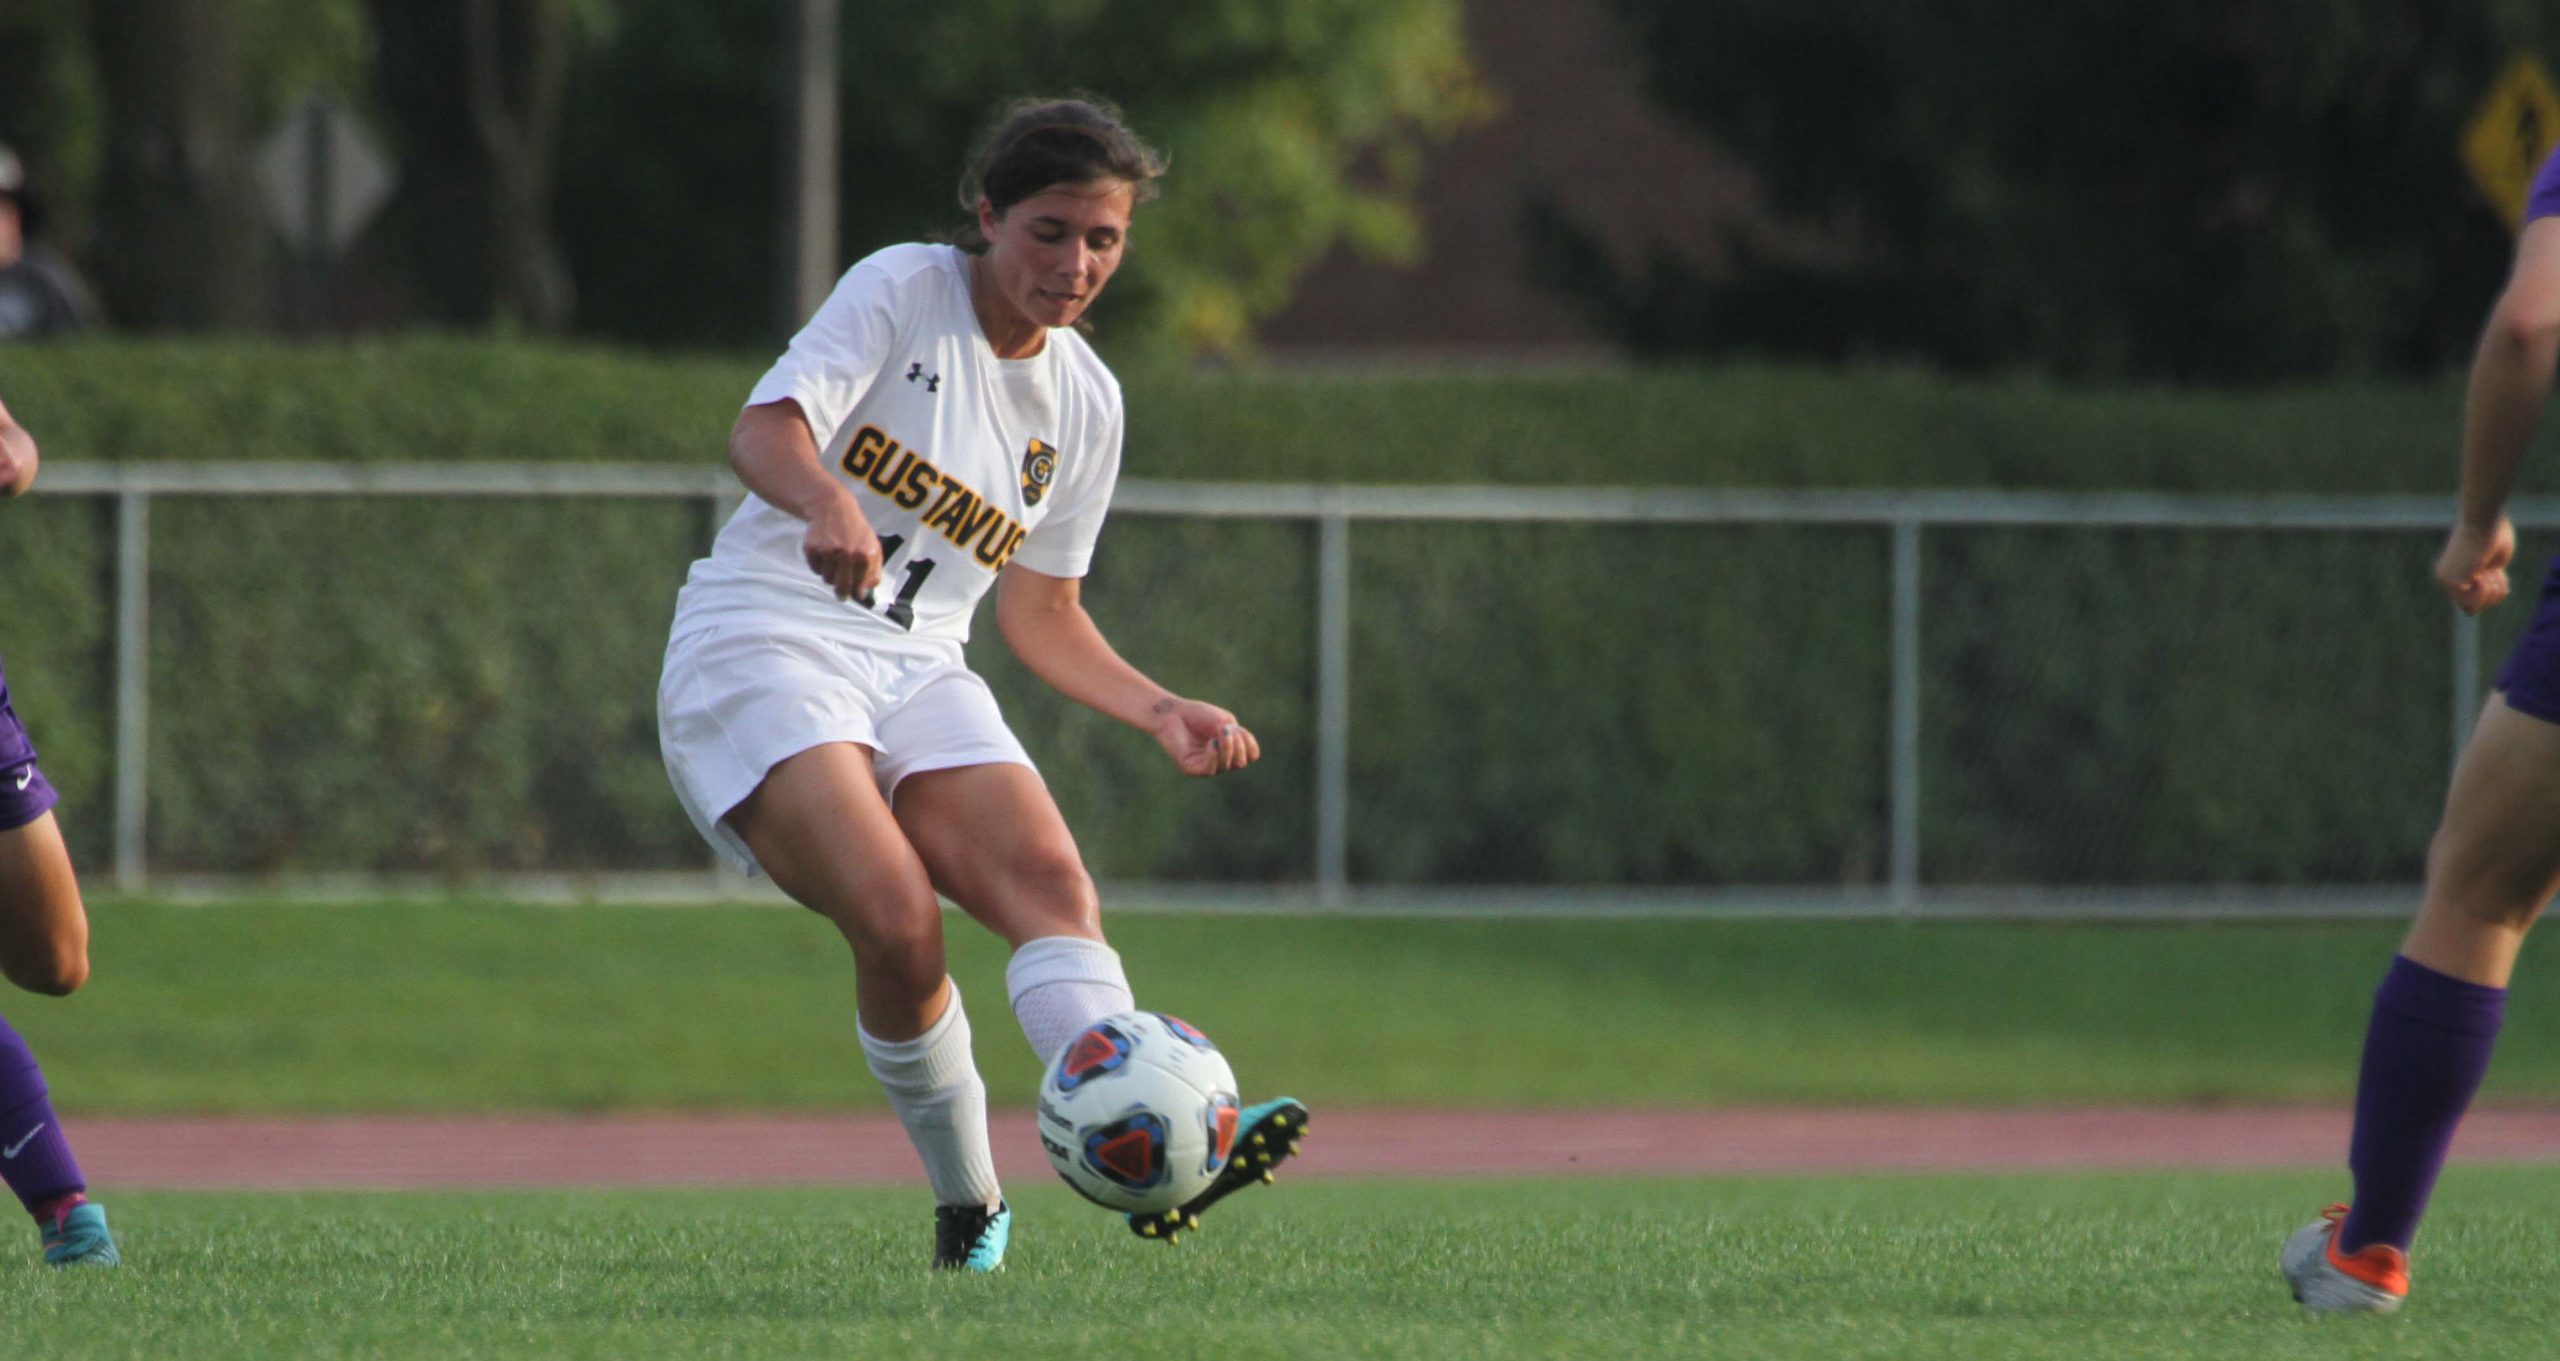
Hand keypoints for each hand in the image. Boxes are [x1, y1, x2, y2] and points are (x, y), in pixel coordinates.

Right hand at [803, 488, 883, 602]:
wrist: (833, 508)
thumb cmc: (856, 531)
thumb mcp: (873, 547)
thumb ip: (874, 570)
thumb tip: (865, 591)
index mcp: (864, 555)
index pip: (859, 584)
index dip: (857, 592)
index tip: (855, 596)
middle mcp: (846, 554)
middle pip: (841, 586)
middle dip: (842, 593)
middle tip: (841, 595)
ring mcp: (827, 551)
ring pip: (827, 579)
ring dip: (831, 575)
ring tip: (834, 562)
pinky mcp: (812, 548)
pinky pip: (815, 569)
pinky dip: (819, 566)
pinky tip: (824, 553)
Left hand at [1151, 699, 1259, 776]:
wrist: (1172, 713)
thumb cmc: (1197, 715)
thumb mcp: (1225, 721)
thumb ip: (1238, 736)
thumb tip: (1248, 754)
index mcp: (1229, 749)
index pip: (1250, 756)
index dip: (1250, 745)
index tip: (1239, 730)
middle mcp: (1219, 760)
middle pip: (1240, 763)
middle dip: (1239, 746)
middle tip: (1228, 730)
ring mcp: (1205, 766)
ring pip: (1226, 766)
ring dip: (1227, 748)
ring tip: (1221, 732)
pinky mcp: (1191, 768)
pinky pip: (1210, 769)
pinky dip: (1214, 756)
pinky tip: (1212, 743)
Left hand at [2436, 516, 2516, 615]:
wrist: (2484, 519)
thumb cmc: (2493, 533)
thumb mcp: (2494, 559)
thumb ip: (2489, 576)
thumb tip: (2488, 593)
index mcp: (2455, 573)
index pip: (2473, 602)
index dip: (2493, 592)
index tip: (2497, 573)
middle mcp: (2446, 579)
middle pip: (2474, 609)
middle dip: (2493, 594)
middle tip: (2494, 572)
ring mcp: (2446, 582)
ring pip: (2474, 609)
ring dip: (2491, 593)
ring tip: (2490, 572)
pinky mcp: (2452, 581)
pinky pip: (2473, 604)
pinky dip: (2485, 592)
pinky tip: (2482, 574)